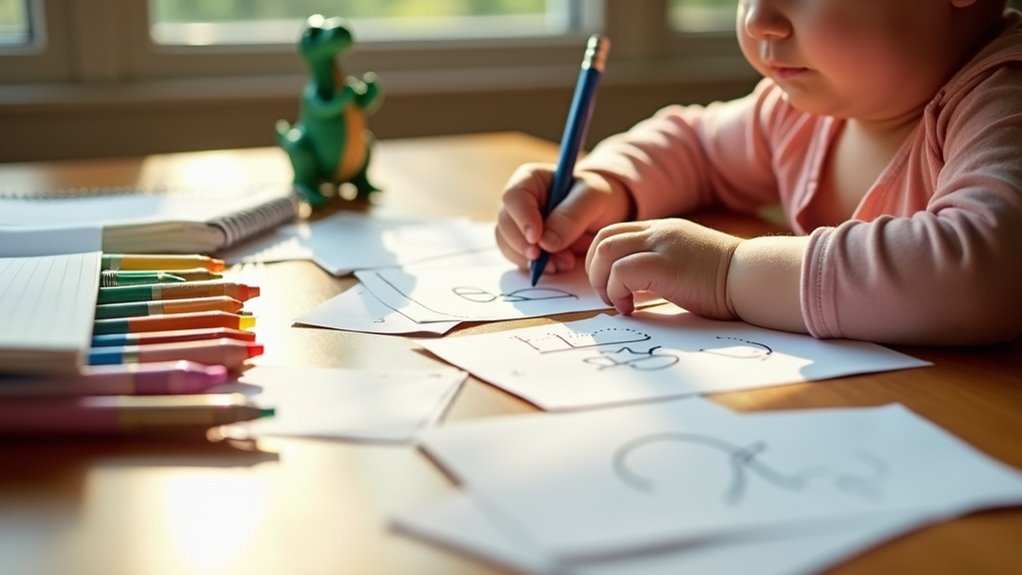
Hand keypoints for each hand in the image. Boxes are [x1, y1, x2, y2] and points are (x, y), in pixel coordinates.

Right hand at [495, 163, 632, 274]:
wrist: (605, 213)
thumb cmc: (598, 196)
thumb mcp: (593, 199)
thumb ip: (571, 217)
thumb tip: (546, 243)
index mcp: (530, 179)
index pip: (514, 196)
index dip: (522, 218)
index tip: (537, 238)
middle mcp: (519, 202)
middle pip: (505, 224)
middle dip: (524, 245)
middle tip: (547, 260)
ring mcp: (519, 225)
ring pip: (508, 245)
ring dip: (531, 260)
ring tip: (563, 263)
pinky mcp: (525, 246)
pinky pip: (520, 260)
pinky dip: (537, 268)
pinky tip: (559, 266)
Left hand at [585, 218, 741, 318]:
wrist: (754, 278)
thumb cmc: (728, 282)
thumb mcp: (686, 264)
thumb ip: (659, 268)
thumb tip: (631, 291)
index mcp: (663, 230)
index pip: (615, 232)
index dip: (602, 259)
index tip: (610, 284)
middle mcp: (659, 232)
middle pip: (603, 238)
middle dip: (594, 270)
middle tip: (608, 295)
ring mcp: (661, 245)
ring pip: (605, 251)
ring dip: (601, 281)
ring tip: (617, 302)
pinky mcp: (664, 265)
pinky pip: (621, 273)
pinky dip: (617, 292)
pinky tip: (630, 309)